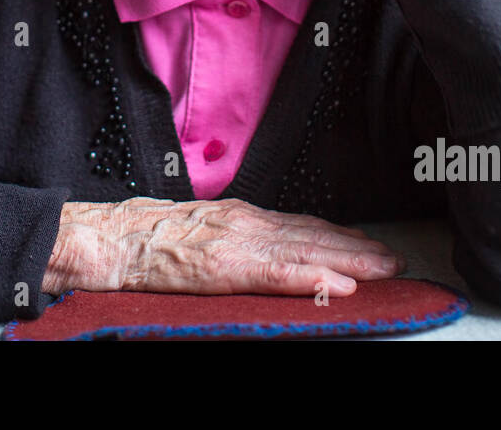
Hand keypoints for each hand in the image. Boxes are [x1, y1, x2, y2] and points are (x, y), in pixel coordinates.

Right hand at [43, 198, 403, 296]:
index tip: (370, 246)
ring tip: (382, 271)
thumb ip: (235, 239)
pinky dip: (311, 277)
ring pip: (305, 251)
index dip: (340, 236)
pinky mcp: (223, 265)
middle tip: (393, 261)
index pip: (301, 225)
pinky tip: (337, 284)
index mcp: (240, 217)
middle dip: (356, 249)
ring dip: (348, 261)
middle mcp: (245, 223)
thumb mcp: (200, 231)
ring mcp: (236, 242)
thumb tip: (267, 253)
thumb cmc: (145, 240)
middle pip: (313, 235)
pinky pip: (275, 272)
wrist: (107, 239)